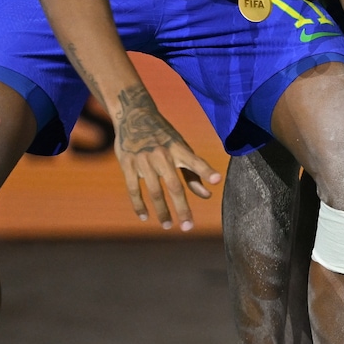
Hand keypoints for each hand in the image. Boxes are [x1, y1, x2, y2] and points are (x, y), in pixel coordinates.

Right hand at [111, 85, 220, 229]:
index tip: (216, 180)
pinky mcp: (127, 164)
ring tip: (168, 226)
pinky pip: (133, 189)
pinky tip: (145, 217)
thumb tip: (207, 195)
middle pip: (174, 186)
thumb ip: (194, 171)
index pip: (195, 161)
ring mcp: (143, 160)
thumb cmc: (164, 137)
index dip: (206, 170)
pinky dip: (139, 204)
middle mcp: (162, 155)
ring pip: (154, 191)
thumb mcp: (181, 147)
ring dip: (162, 211)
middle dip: (182, 208)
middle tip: (188, 227)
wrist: (135, 117)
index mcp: (178, 148)